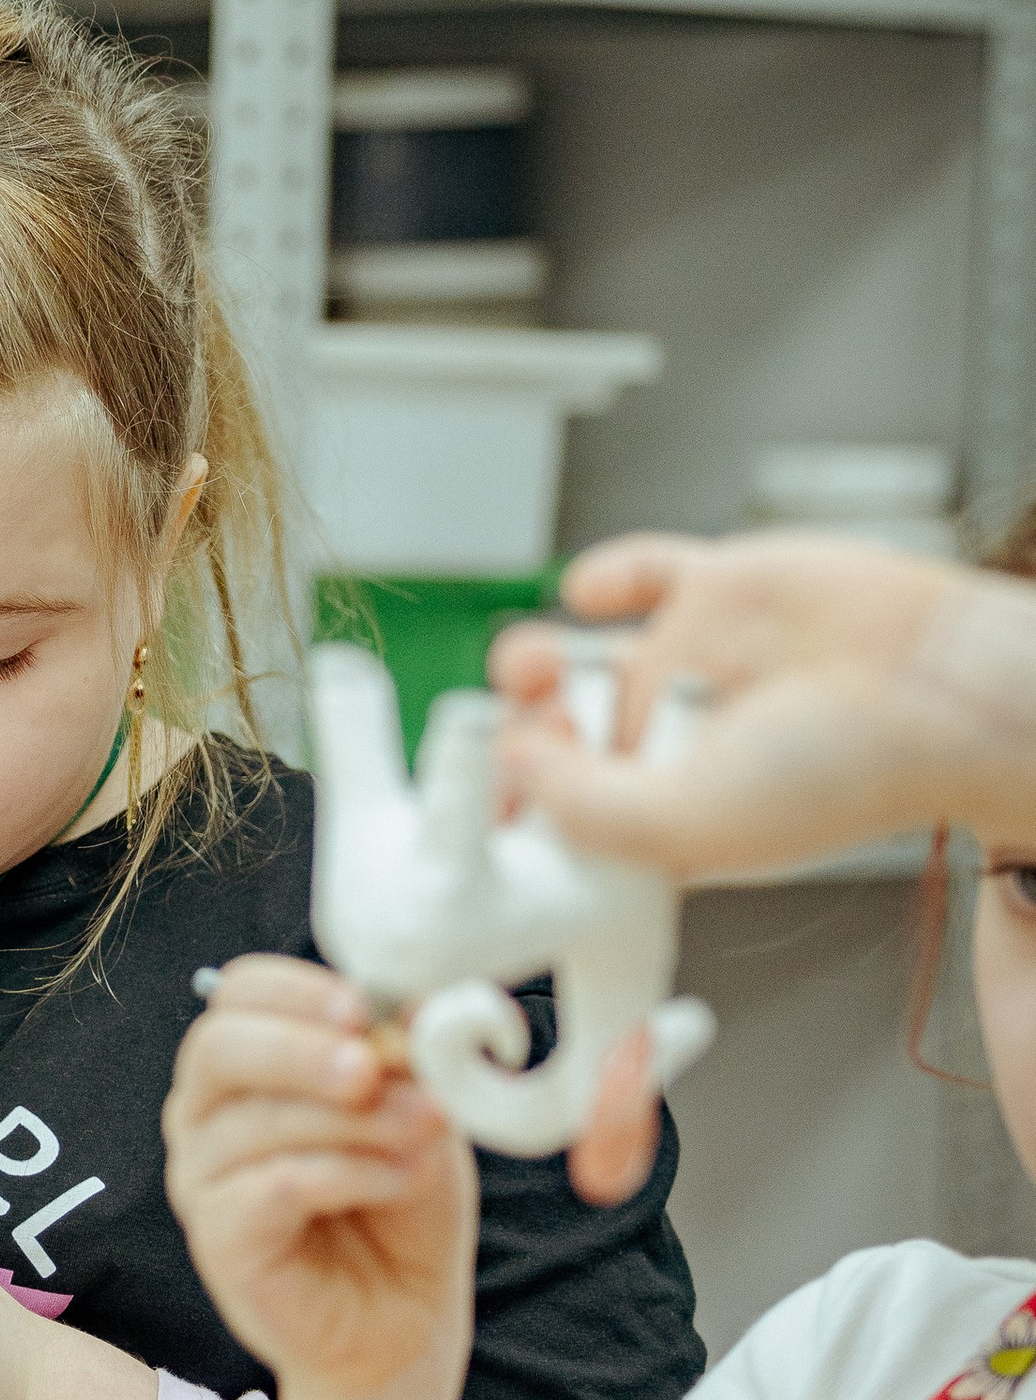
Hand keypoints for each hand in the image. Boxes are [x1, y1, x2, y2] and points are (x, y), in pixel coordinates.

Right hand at [162, 956, 474, 1399]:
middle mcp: (205, 1114)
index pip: (238, 995)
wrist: (402, 1322)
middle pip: (219, 1047)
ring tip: (423, 1131)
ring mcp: (200, 1179)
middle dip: (301, 1048)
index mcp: (247, 1065)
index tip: (365, 1008)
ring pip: (254, 1121)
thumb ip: (410, 1060)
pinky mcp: (215, 1241)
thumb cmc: (402, 1208)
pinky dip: (344, 1173)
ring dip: (351, 1120)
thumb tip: (418, 1004)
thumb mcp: (421, 1112)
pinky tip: (399, 1178)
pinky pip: (269, 1187)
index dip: (297, 990)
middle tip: (372, 1067)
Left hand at [491, 530, 1000, 878]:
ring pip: (581, 657)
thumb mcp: (687, 823)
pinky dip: (601, 576)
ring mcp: (691, 665)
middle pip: (559, 735)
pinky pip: (638, 576)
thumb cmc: (840, 774)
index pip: (564, 817)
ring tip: (529, 664)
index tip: (468, 802)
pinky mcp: (714, 592)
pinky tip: (586, 592)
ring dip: (536, 657)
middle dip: (518, 730)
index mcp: (670, 818)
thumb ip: (583, 806)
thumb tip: (507, 767)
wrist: (932, 688)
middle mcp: (673, 745)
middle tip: (510, 725)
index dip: (513, 809)